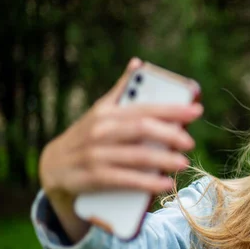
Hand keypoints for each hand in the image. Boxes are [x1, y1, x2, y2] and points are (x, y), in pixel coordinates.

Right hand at [38, 58, 202, 240]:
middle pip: (142, 129)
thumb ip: (122, 90)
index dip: (172, 109)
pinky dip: (148, 183)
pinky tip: (165, 185)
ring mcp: (96, 154)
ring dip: (163, 160)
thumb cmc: (87, 135)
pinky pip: (125, 180)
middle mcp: (101, 130)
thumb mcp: (101, 110)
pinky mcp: (93, 177)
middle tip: (190, 141)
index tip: (196, 110)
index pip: (145, 108)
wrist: (53, 166)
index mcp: (107, 111)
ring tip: (183, 163)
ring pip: (136, 156)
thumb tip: (138, 63)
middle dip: (170, 134)